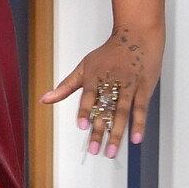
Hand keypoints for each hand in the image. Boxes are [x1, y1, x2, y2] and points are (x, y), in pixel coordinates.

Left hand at [40, 22, 163, 159]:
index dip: (85, 110)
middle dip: (100, 131)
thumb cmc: (109, 53)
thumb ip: (66, 86)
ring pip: (122, 113)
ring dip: (117, 134)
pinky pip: (141, 109)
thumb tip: (44, 99)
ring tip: (110, 152)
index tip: (81, 126)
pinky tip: (135, 139)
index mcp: (95, 77)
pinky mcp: (144, 89)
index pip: (89, 96)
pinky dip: (139, 124)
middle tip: (94, 150)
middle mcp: (112, 82)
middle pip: (105, 110)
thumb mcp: (84, 66)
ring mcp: (129, 86)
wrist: (138, 35)